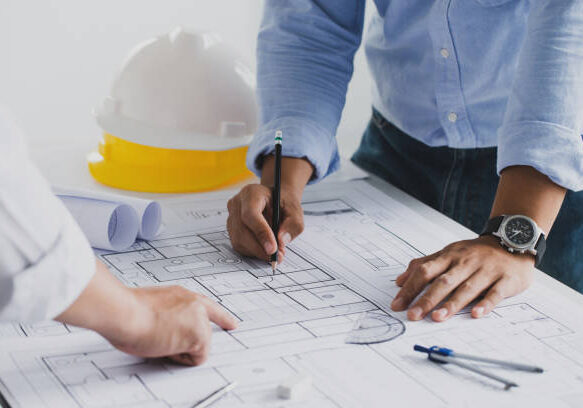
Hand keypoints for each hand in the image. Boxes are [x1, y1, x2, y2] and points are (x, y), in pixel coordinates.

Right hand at [107, 286, 237, 365]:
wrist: (125, 313)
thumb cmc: (128, 311)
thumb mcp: (151, 307)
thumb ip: (166, 315)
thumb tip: (161, 330)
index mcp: (181, 295)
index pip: (207, 306)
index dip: (222, 318)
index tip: (232, 324)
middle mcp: (194, 303)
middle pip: (202, 332)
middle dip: (185, 341)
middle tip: (162, 338)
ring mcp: (199, 318)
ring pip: (199, 346)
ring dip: (180, 349)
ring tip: (160, 338)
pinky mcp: (199, 334)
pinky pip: (197, 358)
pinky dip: (181, 359)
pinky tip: (166, 346)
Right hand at [226, 157, 312, 261]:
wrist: (276, 200)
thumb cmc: (284, 204)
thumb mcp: (295, 211)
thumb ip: (293, 225)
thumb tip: (281, 242)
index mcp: (252, 193)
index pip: (250, 214)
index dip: (261, 233)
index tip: (273, 249)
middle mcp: (237, 204)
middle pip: (242, 231)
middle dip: (260, 248)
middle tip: (277, 256)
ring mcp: (232, 216)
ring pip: (239, 240)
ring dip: (258, 251)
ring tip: (275, 252)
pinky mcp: (232, 229)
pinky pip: (239, 245)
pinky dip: (254, 251)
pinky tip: (266, 248)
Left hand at [391, 235, 534, 321]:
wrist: (513, 241)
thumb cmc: (475, 252)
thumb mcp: (448, 253)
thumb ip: (424, 265)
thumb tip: (399, 281)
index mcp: (449, 256)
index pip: (425, 271)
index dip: (410, 288)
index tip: (397, 304)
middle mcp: (466, 263)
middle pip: (443, 282)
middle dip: (427, 299)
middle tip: (413, 315)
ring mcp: (486, 271)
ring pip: (467, 288)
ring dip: (451, 304)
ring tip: (437, 317)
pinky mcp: (506, 279)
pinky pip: (495, 293)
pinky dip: (486, 303)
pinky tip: (476, 314)